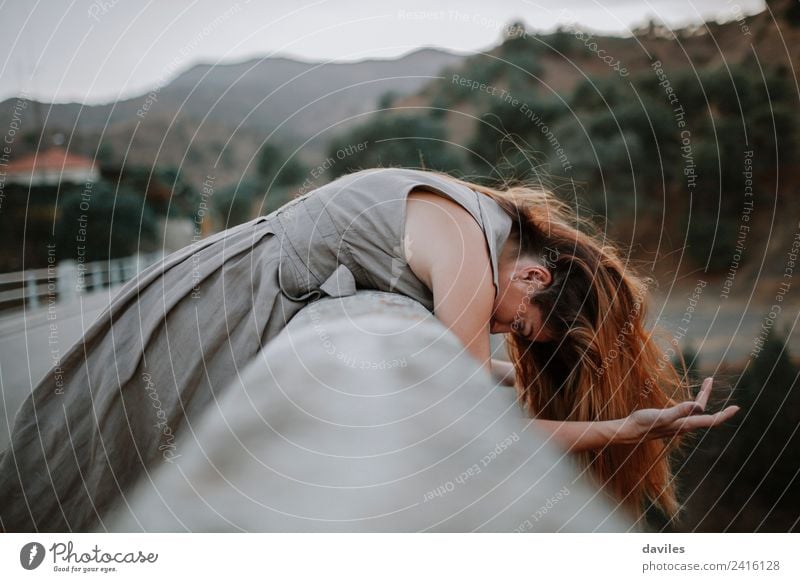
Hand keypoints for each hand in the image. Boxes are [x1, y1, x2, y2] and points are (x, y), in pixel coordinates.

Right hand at [613, 377, 739, 444]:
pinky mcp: (670, 422)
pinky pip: (687, 412)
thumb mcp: (661, 416)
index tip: (737, 408)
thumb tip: (699, 406)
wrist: (628, 432)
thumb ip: (680, 411)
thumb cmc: (643, 424)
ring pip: (695, 411)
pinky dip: (692, 403)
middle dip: (708, 395)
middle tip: (709, 379)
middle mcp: (684, 425)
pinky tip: (689, 401)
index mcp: (685, 424)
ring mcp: (677, 424)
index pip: (710, 420)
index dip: (725, 415)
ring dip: (702, 398)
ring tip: (704, 383)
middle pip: (704, 413)